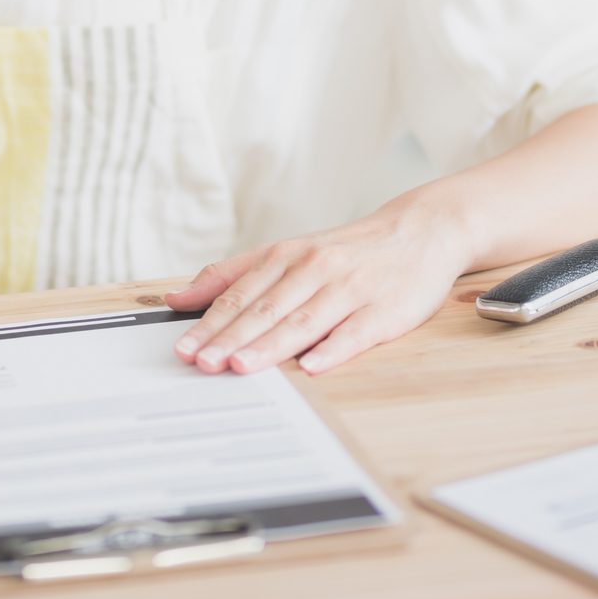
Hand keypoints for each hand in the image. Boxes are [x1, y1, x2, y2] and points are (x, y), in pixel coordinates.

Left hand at [164, 197, 470, 376]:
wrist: (419, 230)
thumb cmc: (345, 250)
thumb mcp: (285, 252)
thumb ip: (231, 275)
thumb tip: (177, 297)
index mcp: (287, 256)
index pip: (241, 295)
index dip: (210, 323)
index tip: (184, 348)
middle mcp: (315, 269)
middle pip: (266, 309)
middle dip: (231, 338)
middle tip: (202, 363)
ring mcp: (350, 289)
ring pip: (304, 320)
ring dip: (270, 345)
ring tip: (241, 366)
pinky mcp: (385, 310)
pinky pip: (355, 332)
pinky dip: (332, 349)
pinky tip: (311, 367)